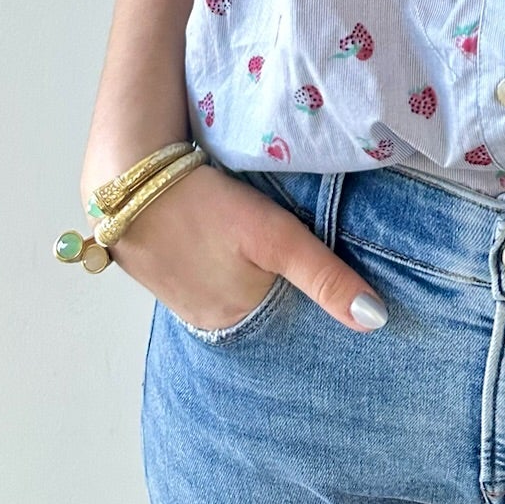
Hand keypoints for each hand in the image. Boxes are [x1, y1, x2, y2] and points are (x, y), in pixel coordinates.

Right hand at [86, 162, 388, 335]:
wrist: (128, 181)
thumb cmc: (205, 206)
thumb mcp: (275, 237)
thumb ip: (324, 277)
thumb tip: (375, 321)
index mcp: (236, 320)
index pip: (292, 319)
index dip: (317, 300)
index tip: (343, 284)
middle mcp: (210, 321)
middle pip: (265, 305)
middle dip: (287, 288)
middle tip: (310, 252)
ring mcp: (184, 299)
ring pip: (239, 289)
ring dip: (255, 273)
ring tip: (268, 245)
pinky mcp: (167, 273)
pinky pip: (212, 276)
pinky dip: (227, 263)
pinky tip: (232, 242)